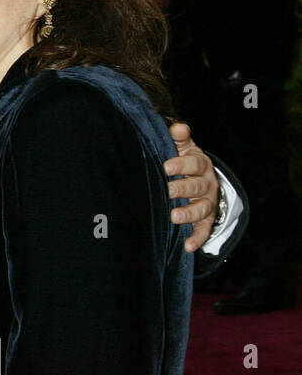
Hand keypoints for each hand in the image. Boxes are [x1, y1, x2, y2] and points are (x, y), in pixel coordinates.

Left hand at [163, 122, 218, 252]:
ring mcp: (208, 203)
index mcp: (200, 164)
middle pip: (197, 186)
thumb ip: (179, 137)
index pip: (194, 163)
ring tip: (175, 216)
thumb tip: (178, 127)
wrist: (200, 179)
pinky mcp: (207, 220)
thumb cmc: (183, 161)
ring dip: (189, 213)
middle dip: (182, 189)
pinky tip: (188, 247)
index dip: (181, 165)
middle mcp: (207, 184)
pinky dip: (198, 239)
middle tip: (168, 191)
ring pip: (201, 209)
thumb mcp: (183, 147)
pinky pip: (204, 230)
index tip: (166, 167)